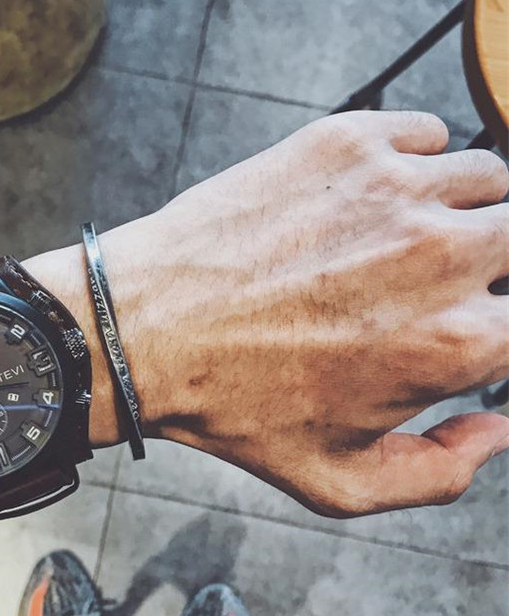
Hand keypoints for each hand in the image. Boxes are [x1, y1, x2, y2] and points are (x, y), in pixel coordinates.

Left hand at [29, 111, 508, 517]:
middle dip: (496, 267)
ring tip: (407, 241)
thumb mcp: (335, 482)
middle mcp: (439, 255)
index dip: (500, 334)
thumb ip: (439, 474)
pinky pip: (423, 133)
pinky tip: (370, 201)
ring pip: (486, 179)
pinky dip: (413, 162)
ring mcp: (392, 188)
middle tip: (444, 286)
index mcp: (452, 343)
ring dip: (464, 210)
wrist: (142, 331)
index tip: (474, 333)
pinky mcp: (344, 142)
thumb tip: (497, 430)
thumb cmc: (231, 409)